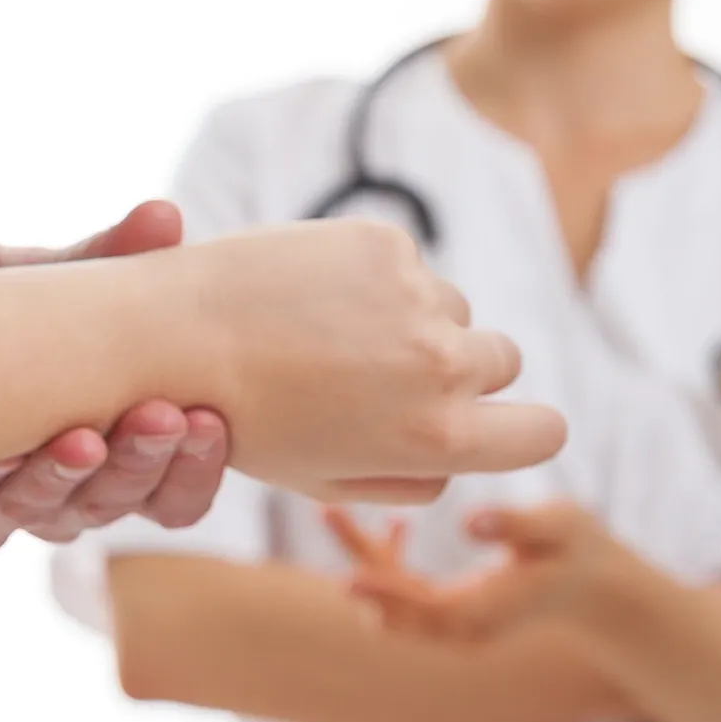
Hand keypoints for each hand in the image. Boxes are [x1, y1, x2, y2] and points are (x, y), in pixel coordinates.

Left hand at [0, 201, 230, 546]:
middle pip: (110, 508)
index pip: (170, 496)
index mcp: (106, 461)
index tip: (208, 417)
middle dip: (138, 466)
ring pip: (41, 517)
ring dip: (64, 479)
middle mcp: (54, 500)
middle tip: (160, 416)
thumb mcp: (44, 281)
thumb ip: (106, 262)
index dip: (194, 471)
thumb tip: (165, 218)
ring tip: (82, 435)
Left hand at [174, 220, 565, 502]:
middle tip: (382, 376)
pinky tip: (307, 298)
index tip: (493, 420)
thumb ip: (409, 475)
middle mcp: (443, 365)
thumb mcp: (326, 477)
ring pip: (453, 310)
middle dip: (461, 370)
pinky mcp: (385, 243)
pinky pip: (407, 267)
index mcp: (437, 438)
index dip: (524, 429)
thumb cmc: (246, 423)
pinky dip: (371, 280)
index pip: (545, 433)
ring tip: (327, 338)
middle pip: (502, 363)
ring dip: (413, 322)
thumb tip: (466, 453)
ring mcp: (418, 298)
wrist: (175, 340)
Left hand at [342, 501, 641, 640]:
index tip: (350, 572)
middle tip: (327, 512)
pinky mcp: (447, 612)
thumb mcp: (561, 529)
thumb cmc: (580, 550)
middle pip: (392, 608)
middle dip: (359, 565)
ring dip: (364, 559)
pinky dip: (391, 562)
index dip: (385, 589)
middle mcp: (459, 630)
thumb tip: (471, 522)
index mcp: (481, 615)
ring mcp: (451, 626)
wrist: (595, 588)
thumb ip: (517, 525)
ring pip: (390, 600)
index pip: (421, 609)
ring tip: (331, 510)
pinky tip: (396, 524)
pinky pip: (405, 592)